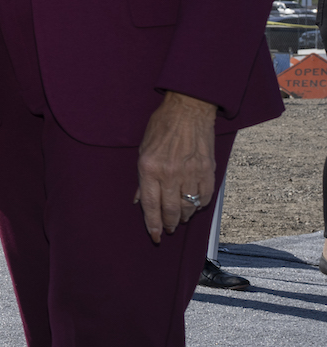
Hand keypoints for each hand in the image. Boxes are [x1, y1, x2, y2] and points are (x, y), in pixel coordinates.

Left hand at [135, 91, 216, 243]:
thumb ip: (143, 179)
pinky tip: (194, 205)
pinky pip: (204, 198)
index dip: (152, 225)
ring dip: (184, 217)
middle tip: (169, 229)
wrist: (188, 110)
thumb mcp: (143, 150)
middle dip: (169, 224)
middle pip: (170, 211)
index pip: (150, 206)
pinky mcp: (208, 172)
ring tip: (180, 218)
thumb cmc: (162, 127)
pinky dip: (199, 205)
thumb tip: (140, 200)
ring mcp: (190, 174)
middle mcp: (169, 174)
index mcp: (149, 168)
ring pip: (188, 208)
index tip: (155, 236)